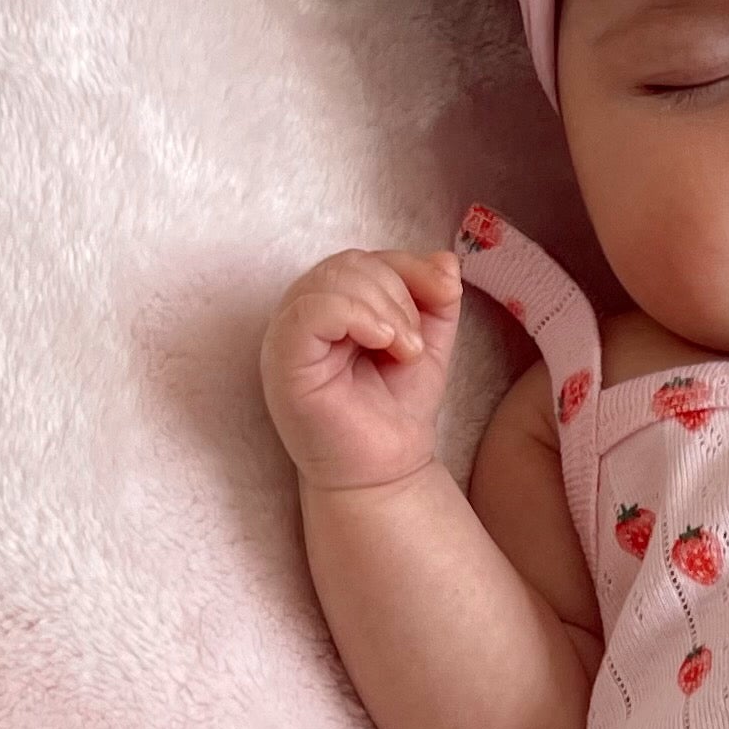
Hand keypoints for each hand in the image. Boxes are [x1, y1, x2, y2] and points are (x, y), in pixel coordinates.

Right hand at [259, 248, 463, 491]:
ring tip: (404, 351)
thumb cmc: (396, 408)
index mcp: (333, 304)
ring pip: (333, 279)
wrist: (386, 469)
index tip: (444, 294)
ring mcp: (288, 334)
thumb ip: (436, 298)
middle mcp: (304, 313)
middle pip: (350, 263)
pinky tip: (383, 342)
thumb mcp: (427, 341)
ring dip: (386, 308)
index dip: (409, 266)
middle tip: (414, 344)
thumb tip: (445, 260)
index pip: (366, 259)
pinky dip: (356, 315)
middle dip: (398, 294)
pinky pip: (312, 310)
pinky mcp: (283, 358)